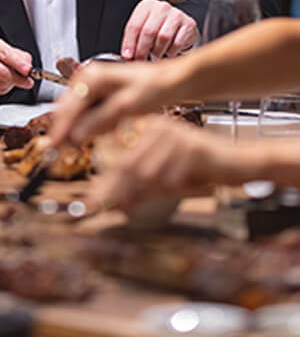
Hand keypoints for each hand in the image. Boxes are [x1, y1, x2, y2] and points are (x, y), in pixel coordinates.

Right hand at [0, 36, 33, 94]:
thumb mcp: (7, 49)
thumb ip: (19, 56)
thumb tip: (27, 65)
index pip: (4, 53)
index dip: (18, 63)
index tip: (27, 70)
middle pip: (0, 70)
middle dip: (16, 78)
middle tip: (28, 82)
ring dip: (9, 84)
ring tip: (11, 79)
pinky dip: (1, 88)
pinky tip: (1, 81)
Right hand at [49, 59, 172, 146]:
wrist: (169, 81)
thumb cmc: (153, 86)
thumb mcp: (129, 105)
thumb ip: (102, 119)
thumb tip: (78, 134)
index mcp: (91, 76)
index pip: (68, 106)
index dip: (59, 128)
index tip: (53, 146)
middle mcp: (86, 79)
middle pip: (65, 109)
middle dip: (62, 131)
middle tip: (58, 152)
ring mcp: (89, 87)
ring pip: (72, 113)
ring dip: (72, 131)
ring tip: (70, 149)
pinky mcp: (96, 96)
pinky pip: (83, 114)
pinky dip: (83, 128)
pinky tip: (86, 139)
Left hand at [91, 116, 250, 212]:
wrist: (242, 162)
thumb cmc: (204, 170)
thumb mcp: (169, 177)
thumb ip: (145, 187)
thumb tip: (117, 205)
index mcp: (150, 128)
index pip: (122, 156)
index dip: (108, 180)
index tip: (93, 201)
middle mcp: (160, 127)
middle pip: (130, 164)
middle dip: (114, 189)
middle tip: (98, 207)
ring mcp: (175, 136)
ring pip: (146, 171)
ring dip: (133, 194)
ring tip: (120, 209)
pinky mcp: (192, 149)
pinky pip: (170, 176)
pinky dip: (159, 194)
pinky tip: (152, 204)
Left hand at [120, 0, 197, 61]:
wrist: (182, 27)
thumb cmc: (159, 28)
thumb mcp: (143, 29)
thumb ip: (133, 40)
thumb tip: (127, 56)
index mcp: (146, 5)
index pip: (134, 25)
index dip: (129, 43)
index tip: (128, 56)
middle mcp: (162, 7)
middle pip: (148, 31)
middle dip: (142, 49)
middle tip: (140, 60)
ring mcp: (176, 14)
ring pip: (162, 37)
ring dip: (157, 51)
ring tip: (155, 55)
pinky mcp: (189, 24)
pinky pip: (177, 43)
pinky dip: (170, 52)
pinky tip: (168, 51)